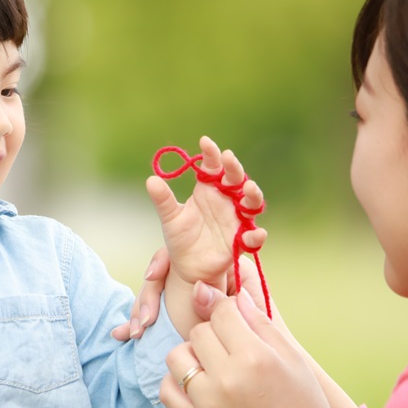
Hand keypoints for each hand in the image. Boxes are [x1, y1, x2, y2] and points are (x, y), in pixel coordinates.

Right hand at [110, 246, 267, 340]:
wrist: (263, 366)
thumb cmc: (265, 334)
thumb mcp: (248, 312)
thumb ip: (227, 300)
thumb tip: (199, 289)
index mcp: (222, 264)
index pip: (184, 253)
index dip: (163, 263)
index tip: (152, 276)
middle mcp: (203, 275)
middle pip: (164, 273)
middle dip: (148, 295)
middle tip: (142, 321)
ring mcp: (189, 294)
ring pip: (155, 294)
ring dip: (139, 310)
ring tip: (127, 332)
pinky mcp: (179, 313)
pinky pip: (154, 313)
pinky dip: (137, 323)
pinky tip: (121, 334)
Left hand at [146, 136, 266, 288]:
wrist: (187, 265)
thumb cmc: (180, 237)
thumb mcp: (170, 218)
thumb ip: (163, 200)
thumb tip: (151, 180)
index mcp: (208, 189)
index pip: (213, 166)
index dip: (211, 154)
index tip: (205, 141)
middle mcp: (226, 200)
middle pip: (236, 179)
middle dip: (234, 168)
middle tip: (229, 158)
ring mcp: (236, 219)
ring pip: (251, 203)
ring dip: (253, 195)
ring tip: (249, 187)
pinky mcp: (240, 241)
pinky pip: (253, 237)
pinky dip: (257, 236)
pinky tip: (257, 233)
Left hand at [159, 289, 339, 407]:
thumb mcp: (293, 359)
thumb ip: (261, 323)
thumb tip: (235, 294)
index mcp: (255, 357)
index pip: (221, 312)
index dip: (228, 311)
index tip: (236, 321)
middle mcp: (227, 378)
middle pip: (198, 332)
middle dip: (212, 332)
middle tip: (231, 347)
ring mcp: (208, 403)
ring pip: (177, 357)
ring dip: (191, 354)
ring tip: (212, 364)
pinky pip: (167, 391)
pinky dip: (176, 381)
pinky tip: (196, 383)